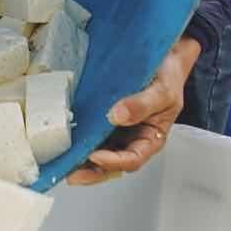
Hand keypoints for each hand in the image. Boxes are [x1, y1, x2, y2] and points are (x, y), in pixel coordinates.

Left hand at [66, 35, 200, 185]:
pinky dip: (77, 138)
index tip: (96, 156)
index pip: (132, 159)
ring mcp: (114, 130)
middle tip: (71, 173)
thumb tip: (117, 115)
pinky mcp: (100, 118)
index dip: (114, 162)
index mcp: (149, 139)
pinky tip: (63, 138)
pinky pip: (88, 131)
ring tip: (62, 162)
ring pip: (97, 151)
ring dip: (80, 159)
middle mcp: (130, 139)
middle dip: (91, 171)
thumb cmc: (168, 77)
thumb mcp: (163, 90)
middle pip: (111, 163)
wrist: (162, 56)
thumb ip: (142, 104)